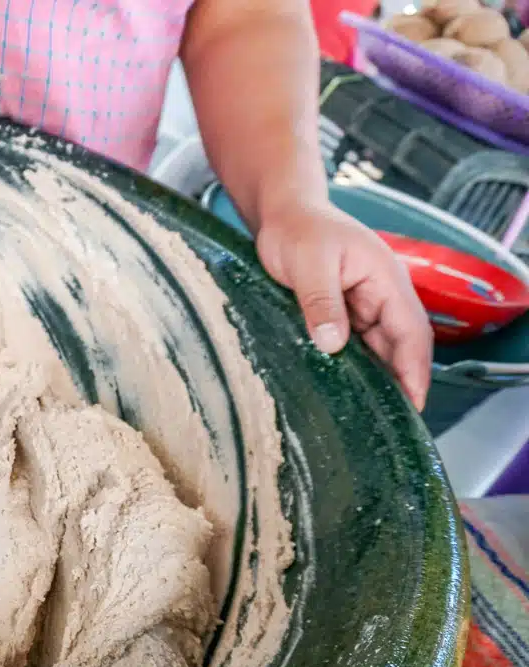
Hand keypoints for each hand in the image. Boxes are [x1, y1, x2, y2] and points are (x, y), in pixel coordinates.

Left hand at [255, 200, 432, 410]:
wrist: (282, 214)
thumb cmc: (298, 230)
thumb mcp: (309, 263)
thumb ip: (321, 302)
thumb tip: (333, 345)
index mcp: (386, 280)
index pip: (412, 332)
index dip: (415, 370)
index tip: (413, 404)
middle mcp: (382, 295)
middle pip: (399, 346)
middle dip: (399, 383)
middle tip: (389, 424)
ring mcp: (363, 305)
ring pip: (377, 349)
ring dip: (375, 378)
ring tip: (367, 416)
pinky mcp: (342, 312)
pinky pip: (355, 345)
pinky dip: (353, 366)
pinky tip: (344, 390)